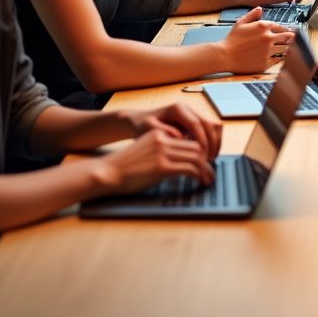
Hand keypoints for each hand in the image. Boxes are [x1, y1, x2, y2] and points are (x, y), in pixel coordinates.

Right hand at [95, 128, 214, 194]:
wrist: (107, 172)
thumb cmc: (124, 167)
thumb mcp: (145, 151)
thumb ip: (162, 152)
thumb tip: (179, 162)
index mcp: (160, 134)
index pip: (189, 139)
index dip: (201, 152)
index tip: (205, 162)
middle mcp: (163, 139)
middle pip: (196, 147)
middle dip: (207, 160)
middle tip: (211, 171)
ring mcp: (162, 152)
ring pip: (196, 157)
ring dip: (206, 169)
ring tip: (209, 179)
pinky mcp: (161, 167)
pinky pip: (189, 169)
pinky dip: (199, 175)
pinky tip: (200, 182)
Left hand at [125, 102, 221, 160]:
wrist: (138, 121)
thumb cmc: (141, 126)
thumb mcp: (148, 130)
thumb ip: (164, 132)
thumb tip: (180, 137)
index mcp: (178, 109)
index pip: (196, 124)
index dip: (201, 141)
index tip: (202, 157)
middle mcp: (189, 109)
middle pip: (210, 124)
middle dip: (212, 144)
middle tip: (208, 161)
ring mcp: (193, 114)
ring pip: (214, 126)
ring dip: (215, 143)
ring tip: (210, 160)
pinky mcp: (194, 122)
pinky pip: (210, 131)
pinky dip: (212, 142)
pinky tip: (206, 155)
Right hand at [221, 8, 297, 71]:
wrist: (225, 55)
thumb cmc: (231, 39)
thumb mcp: (241, 22)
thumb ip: (252, 15)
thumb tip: (260, 9)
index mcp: (263, 26)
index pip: (280, 26)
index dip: (286, 29)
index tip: (289, 31)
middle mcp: (268, 38)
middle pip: (287, 37)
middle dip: (291, 37)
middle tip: (294, 38)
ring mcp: (268, 51)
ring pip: (284, 49)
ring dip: (287, 48)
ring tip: (290, 47)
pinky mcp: (265, 62)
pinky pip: (278, 60)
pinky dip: (280, 58)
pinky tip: (281, 57)